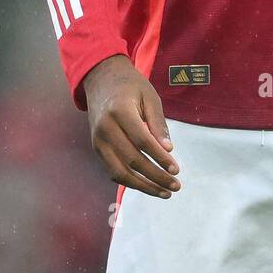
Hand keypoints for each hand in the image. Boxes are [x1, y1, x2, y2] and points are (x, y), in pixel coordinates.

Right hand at [81, 55, 180, 199]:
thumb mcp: (149, 97)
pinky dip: (131, 181)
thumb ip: (158, 123)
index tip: (176, 169)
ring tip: (165, 192)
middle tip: (176, 185)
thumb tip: (168, 150)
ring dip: (143, 186)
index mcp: (119, 111)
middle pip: (132, 160)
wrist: (101, 79)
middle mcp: (105, 128)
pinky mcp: (96, 148)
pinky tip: (149, 185)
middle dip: (156, 176)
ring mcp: (97, 140)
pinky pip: (112, 171)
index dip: (160, 158)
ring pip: (120, 172)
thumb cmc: (131, 86)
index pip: (142, 141)